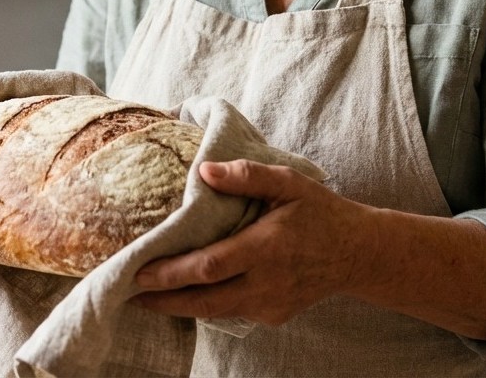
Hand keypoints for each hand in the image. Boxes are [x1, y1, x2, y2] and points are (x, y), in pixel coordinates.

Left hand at [131, 159, 376, 326]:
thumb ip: (246, 175)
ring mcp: (270, 304)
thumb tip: (203, 170)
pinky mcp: (273, 315)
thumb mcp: (288, 182)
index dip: (170, 273)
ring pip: (214, 312)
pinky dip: (206, 304)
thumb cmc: (320, 211)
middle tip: (127, 292)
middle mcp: (266, 282)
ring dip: (179, 305)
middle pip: (203, 300)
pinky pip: (232, 311)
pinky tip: (185, 295)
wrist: (358, 253)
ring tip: (145, 296)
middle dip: (162, 299)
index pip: (208, 267)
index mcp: (266, 248)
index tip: (138, 272)